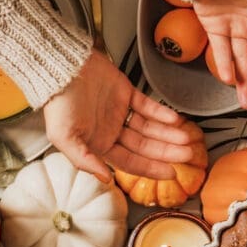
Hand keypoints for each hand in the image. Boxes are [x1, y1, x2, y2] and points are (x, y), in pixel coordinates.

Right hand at [43, 51, 196, 181]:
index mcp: (98, 145)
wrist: (61, 67)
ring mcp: (119, 112)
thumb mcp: (64, 138)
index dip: (151, 169)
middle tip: (188, 155)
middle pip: (145, 146)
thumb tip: (105, 179)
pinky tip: (175, 120)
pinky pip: (147, 106)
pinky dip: (162, 113)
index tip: (171, 173)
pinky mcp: (125, 93)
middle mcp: (111, 131)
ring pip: (150, 128)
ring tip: (187, 139)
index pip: (131, 162)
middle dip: (166, 152)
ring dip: (168, 134)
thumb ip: (84, 161)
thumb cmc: (58, 103)